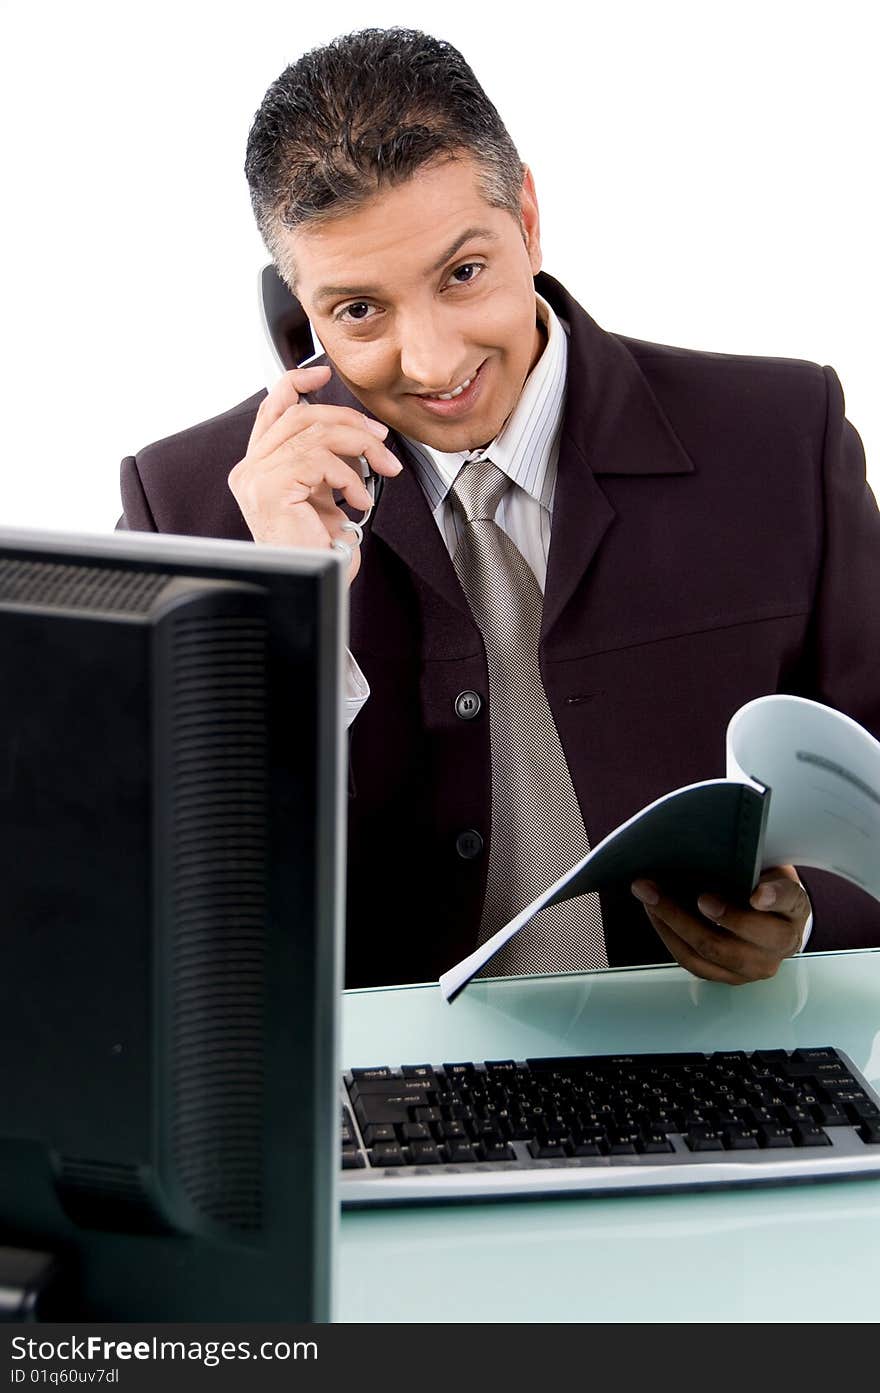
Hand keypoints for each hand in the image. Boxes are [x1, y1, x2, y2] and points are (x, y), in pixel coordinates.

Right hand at [228, 363, 402, 583]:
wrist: (314, 584)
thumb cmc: (317, 552)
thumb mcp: (323, 495)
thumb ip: (324, 462)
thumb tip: (355, 434)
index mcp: (257, 468)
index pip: (272, 410)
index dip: (296, 384)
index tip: (323, 374)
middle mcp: (250, 470)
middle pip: (301, 415)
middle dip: (349, 421)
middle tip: (379, 439)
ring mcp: (255, 478)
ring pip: (316, 433)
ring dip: (360, 447)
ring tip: (380, 469)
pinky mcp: (269, 488)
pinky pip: (320, 461)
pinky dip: (350, 476)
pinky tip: (358, 498)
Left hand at [631, 864, 808, 983]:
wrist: (770, 918)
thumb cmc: (763, 885)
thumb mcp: (769, 868)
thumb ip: (754, 864)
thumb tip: (716, 854)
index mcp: (794, 909)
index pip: (789, 900)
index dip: (773, 897)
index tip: (756, 893)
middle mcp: (780, 944)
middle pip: (744, 935)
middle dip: (708, 915)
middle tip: (684, 895)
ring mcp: (754, 966)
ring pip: (711, 952)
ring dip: (674, 924)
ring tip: (652, 899)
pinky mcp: (728, 976)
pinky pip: (693, 963)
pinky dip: (670, 937)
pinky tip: (655, 914)